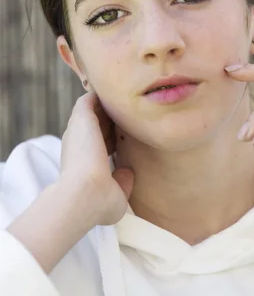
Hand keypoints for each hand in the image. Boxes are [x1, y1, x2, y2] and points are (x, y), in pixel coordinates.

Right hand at [59, 91, 133, 225]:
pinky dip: (100, 95)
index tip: (128, 139)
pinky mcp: (81, 117)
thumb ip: (122, 182)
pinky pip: (89, 98)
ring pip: (93, 110)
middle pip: (96, 124)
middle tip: (133, 115)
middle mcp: (79, 144)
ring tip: (127, 99)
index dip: (114, 139)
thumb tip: (127, 172)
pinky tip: (118, 92)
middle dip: (112, 120)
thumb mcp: (115, 195)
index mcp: (84, 161)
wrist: (86, 193)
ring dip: (108, 106)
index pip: (100, 143)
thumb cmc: (100, 203)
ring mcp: (79, 130)